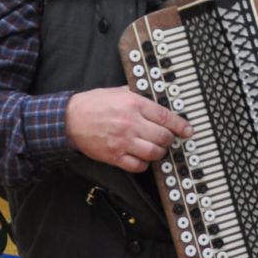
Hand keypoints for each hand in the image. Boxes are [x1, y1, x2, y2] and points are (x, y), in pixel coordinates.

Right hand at [65, 86, 192, 173]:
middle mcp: (131, 123)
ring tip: (154, 148)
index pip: (166, 117)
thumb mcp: (117, 92)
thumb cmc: (92, 104)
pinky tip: (140, 158)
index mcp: (134, 104)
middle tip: (166, 139)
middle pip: (163, 137)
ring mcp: (123, 142)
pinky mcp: (114, 156)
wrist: (69, 120)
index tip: (188, 131)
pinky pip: (138, 166)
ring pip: (154, 153)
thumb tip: (156, 99)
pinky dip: (143, 164)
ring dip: (158, 152)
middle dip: (168, 140)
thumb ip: (137, 94)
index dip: (181, 126)